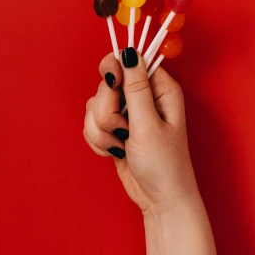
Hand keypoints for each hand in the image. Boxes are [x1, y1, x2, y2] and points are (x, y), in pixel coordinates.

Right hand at [83, 47, 198, 214]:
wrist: (159, 202)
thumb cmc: (163, 165)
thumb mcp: (148, 124)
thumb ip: (135, 88)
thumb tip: (128, 52)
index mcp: (159, 88)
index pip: (129, 59)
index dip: (115, 71)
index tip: (112, 86)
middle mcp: (143, 96)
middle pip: (106, 83)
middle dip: (106, 111)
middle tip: (123, 129)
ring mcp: (127, 112)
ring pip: (94, 105)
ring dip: (102, 130)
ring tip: (121, 146)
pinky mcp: (114, 128)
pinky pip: (91, 123)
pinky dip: (98, 139)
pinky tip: (114, 152)